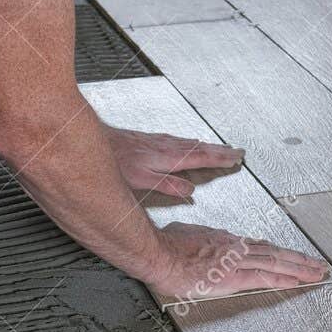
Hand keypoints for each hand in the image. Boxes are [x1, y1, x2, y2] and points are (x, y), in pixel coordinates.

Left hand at [102, 125, 243, 196]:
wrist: (93, 139)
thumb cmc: (114, 160)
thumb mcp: (140, 179)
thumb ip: (167, 184)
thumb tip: (189, 191)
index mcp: (167, 157)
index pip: (201, 158)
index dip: (220, 159)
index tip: (236, 159)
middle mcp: (164, 147)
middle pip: (199, 148)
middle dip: (219, 151)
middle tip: (237, 152)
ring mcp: (156, 141)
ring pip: (188, 142)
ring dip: (207, 145)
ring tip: (220, 147)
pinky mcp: (147, 139)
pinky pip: (177, 140)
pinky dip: (189, 142)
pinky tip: (188, 142)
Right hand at [146, 221, 330, 300]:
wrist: (159, 253)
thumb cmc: (165, 245)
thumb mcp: (182, 233)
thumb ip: (194, 237)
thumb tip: (193, 237)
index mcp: (223, 240)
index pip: (255, 246)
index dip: (274, 251)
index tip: (286, 255)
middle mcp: (235, 247)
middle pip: (273, 252)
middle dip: (297, 259)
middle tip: (315, 263)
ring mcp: (237, 261)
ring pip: (276, 263)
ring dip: (299, 268)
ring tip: (316, 272)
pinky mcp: (235, 277)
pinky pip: (266, 278)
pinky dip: (284, 279)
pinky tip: (298, 282)